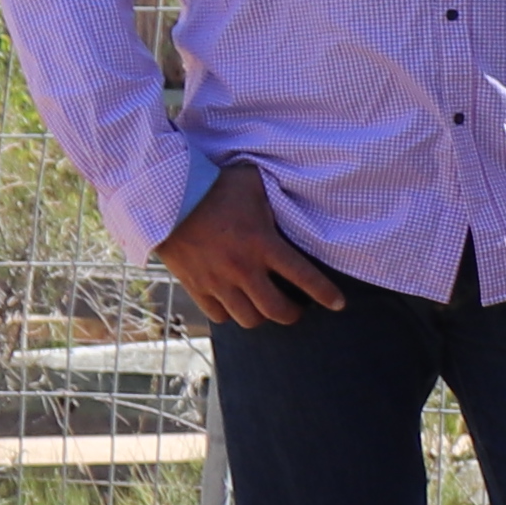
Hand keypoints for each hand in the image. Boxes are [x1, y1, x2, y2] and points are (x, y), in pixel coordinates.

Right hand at [154, 163, 345, 330]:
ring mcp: (217, 281)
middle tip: (298, 307)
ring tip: (267, 306)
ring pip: (249, 319)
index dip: (326, 294)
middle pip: (277, 310)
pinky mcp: (195, 286)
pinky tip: (237, 302)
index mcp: (263, 244)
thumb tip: (300, 191)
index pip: (304, 277)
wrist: (166, 198)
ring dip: (262, 316)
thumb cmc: (216, 186)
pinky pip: (219, 315)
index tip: (339, 304)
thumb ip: (277, 196)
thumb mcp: (255, 184)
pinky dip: (230, 313)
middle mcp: (242, 268)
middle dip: (293, 313)